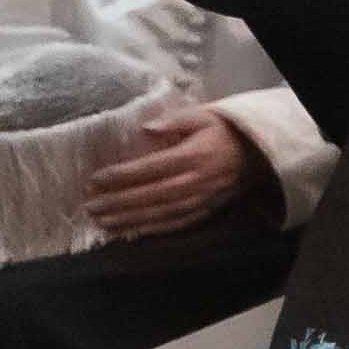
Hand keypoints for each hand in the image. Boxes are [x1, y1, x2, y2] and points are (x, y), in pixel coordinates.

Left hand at [81, 101, 259, 239]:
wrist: (258, 154)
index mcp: (193, 156)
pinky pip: (175, 223)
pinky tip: (131, 232)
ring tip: (102, 222)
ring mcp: (201, 200)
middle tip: (90, 207)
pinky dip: (152, 230)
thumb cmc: (223, 131)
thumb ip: (174, 120)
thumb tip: (145, 128)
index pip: (150, 168)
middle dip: (118, 202)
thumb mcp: (202, 115)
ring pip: (160, 213)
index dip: (121, 176)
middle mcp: (196, 182)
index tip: (94, 180)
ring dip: (129, 220)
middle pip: (150, 195)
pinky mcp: (205, 211)